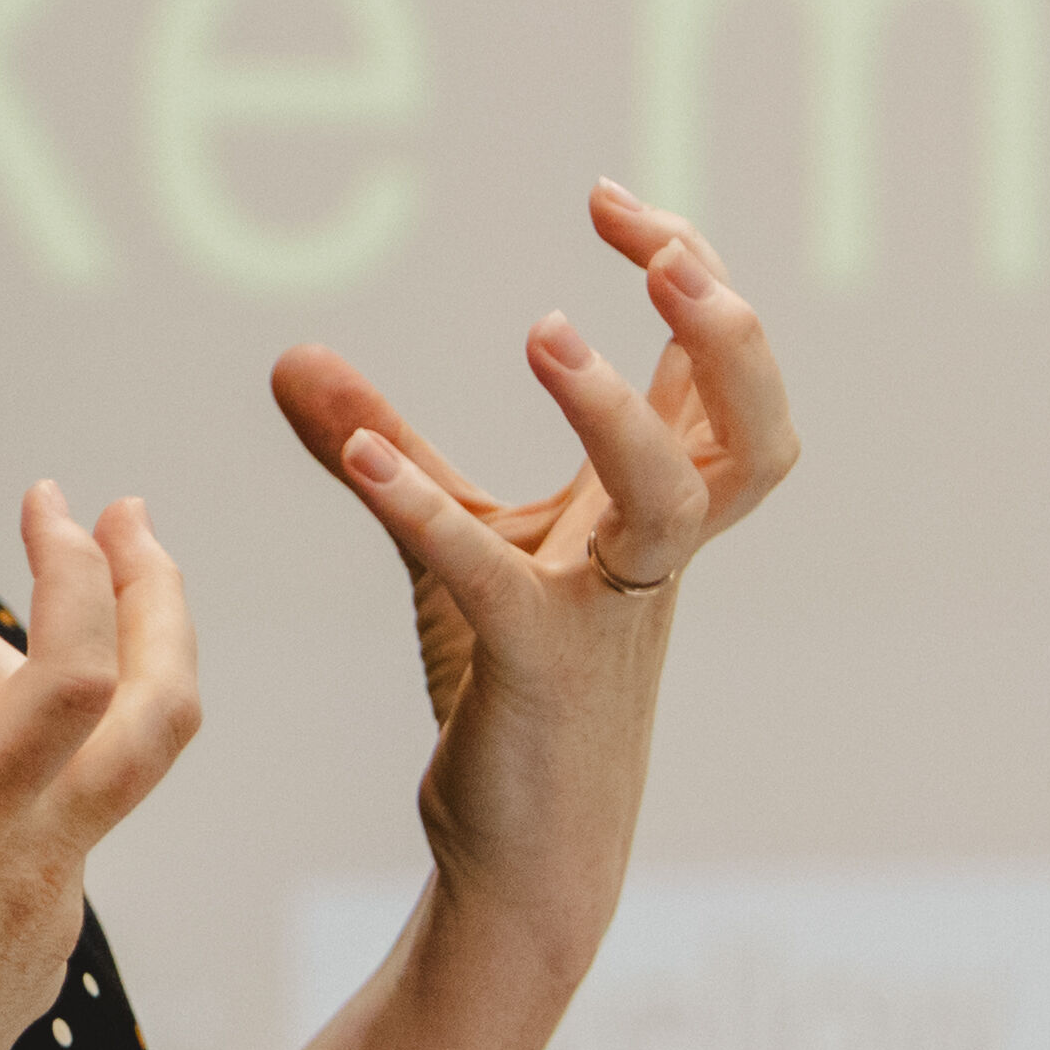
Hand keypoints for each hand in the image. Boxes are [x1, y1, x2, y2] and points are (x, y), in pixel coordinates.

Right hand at [0, 482, 199, 1049]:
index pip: (79, 671)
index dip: (78, 571)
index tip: (44, 502)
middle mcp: (37, 876)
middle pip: (162, 713)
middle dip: (156, 597)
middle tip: (120, 518)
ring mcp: (46, 926)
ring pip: (86, 768)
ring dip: (25, 678)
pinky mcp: (31, 965)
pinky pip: (52, 833)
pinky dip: (14, 764)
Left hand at [268, 182, 795, 954]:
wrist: (524, 850)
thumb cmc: (510, 691)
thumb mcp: (448, 544)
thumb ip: (387, 446)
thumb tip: (292, 357)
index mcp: (657, 509)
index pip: (716, 369)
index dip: (691, 272)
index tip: (613, 199)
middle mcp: (655, 554)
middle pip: (757, 428)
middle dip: (725, 333)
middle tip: (659, 255)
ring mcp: (608, 615)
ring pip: (671, 501)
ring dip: (615, 410)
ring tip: (540, 333)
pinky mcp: (537, 671)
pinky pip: (497, 578)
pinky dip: (429, 511)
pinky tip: (363, 464)